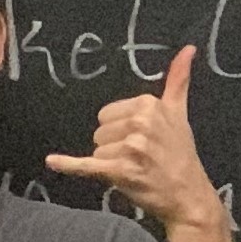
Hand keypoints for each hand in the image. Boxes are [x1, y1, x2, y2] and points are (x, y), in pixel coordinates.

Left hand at [41, 45, 222, 229]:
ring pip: (96, 151)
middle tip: (139, 156)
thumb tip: (188, 47)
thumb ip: (178, 80)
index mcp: (148, 104)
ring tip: (135, 168)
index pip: (107, 114)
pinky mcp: (120, 171)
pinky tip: (52, 162)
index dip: (120, 130)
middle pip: (99, 132)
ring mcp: (130, 147)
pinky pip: (86, 165)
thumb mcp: (179, 112)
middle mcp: (140, 122)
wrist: (188, 194)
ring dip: (110, 164)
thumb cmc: (180, 153)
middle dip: (114, 146)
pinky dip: (68, 165)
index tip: (142, 140)